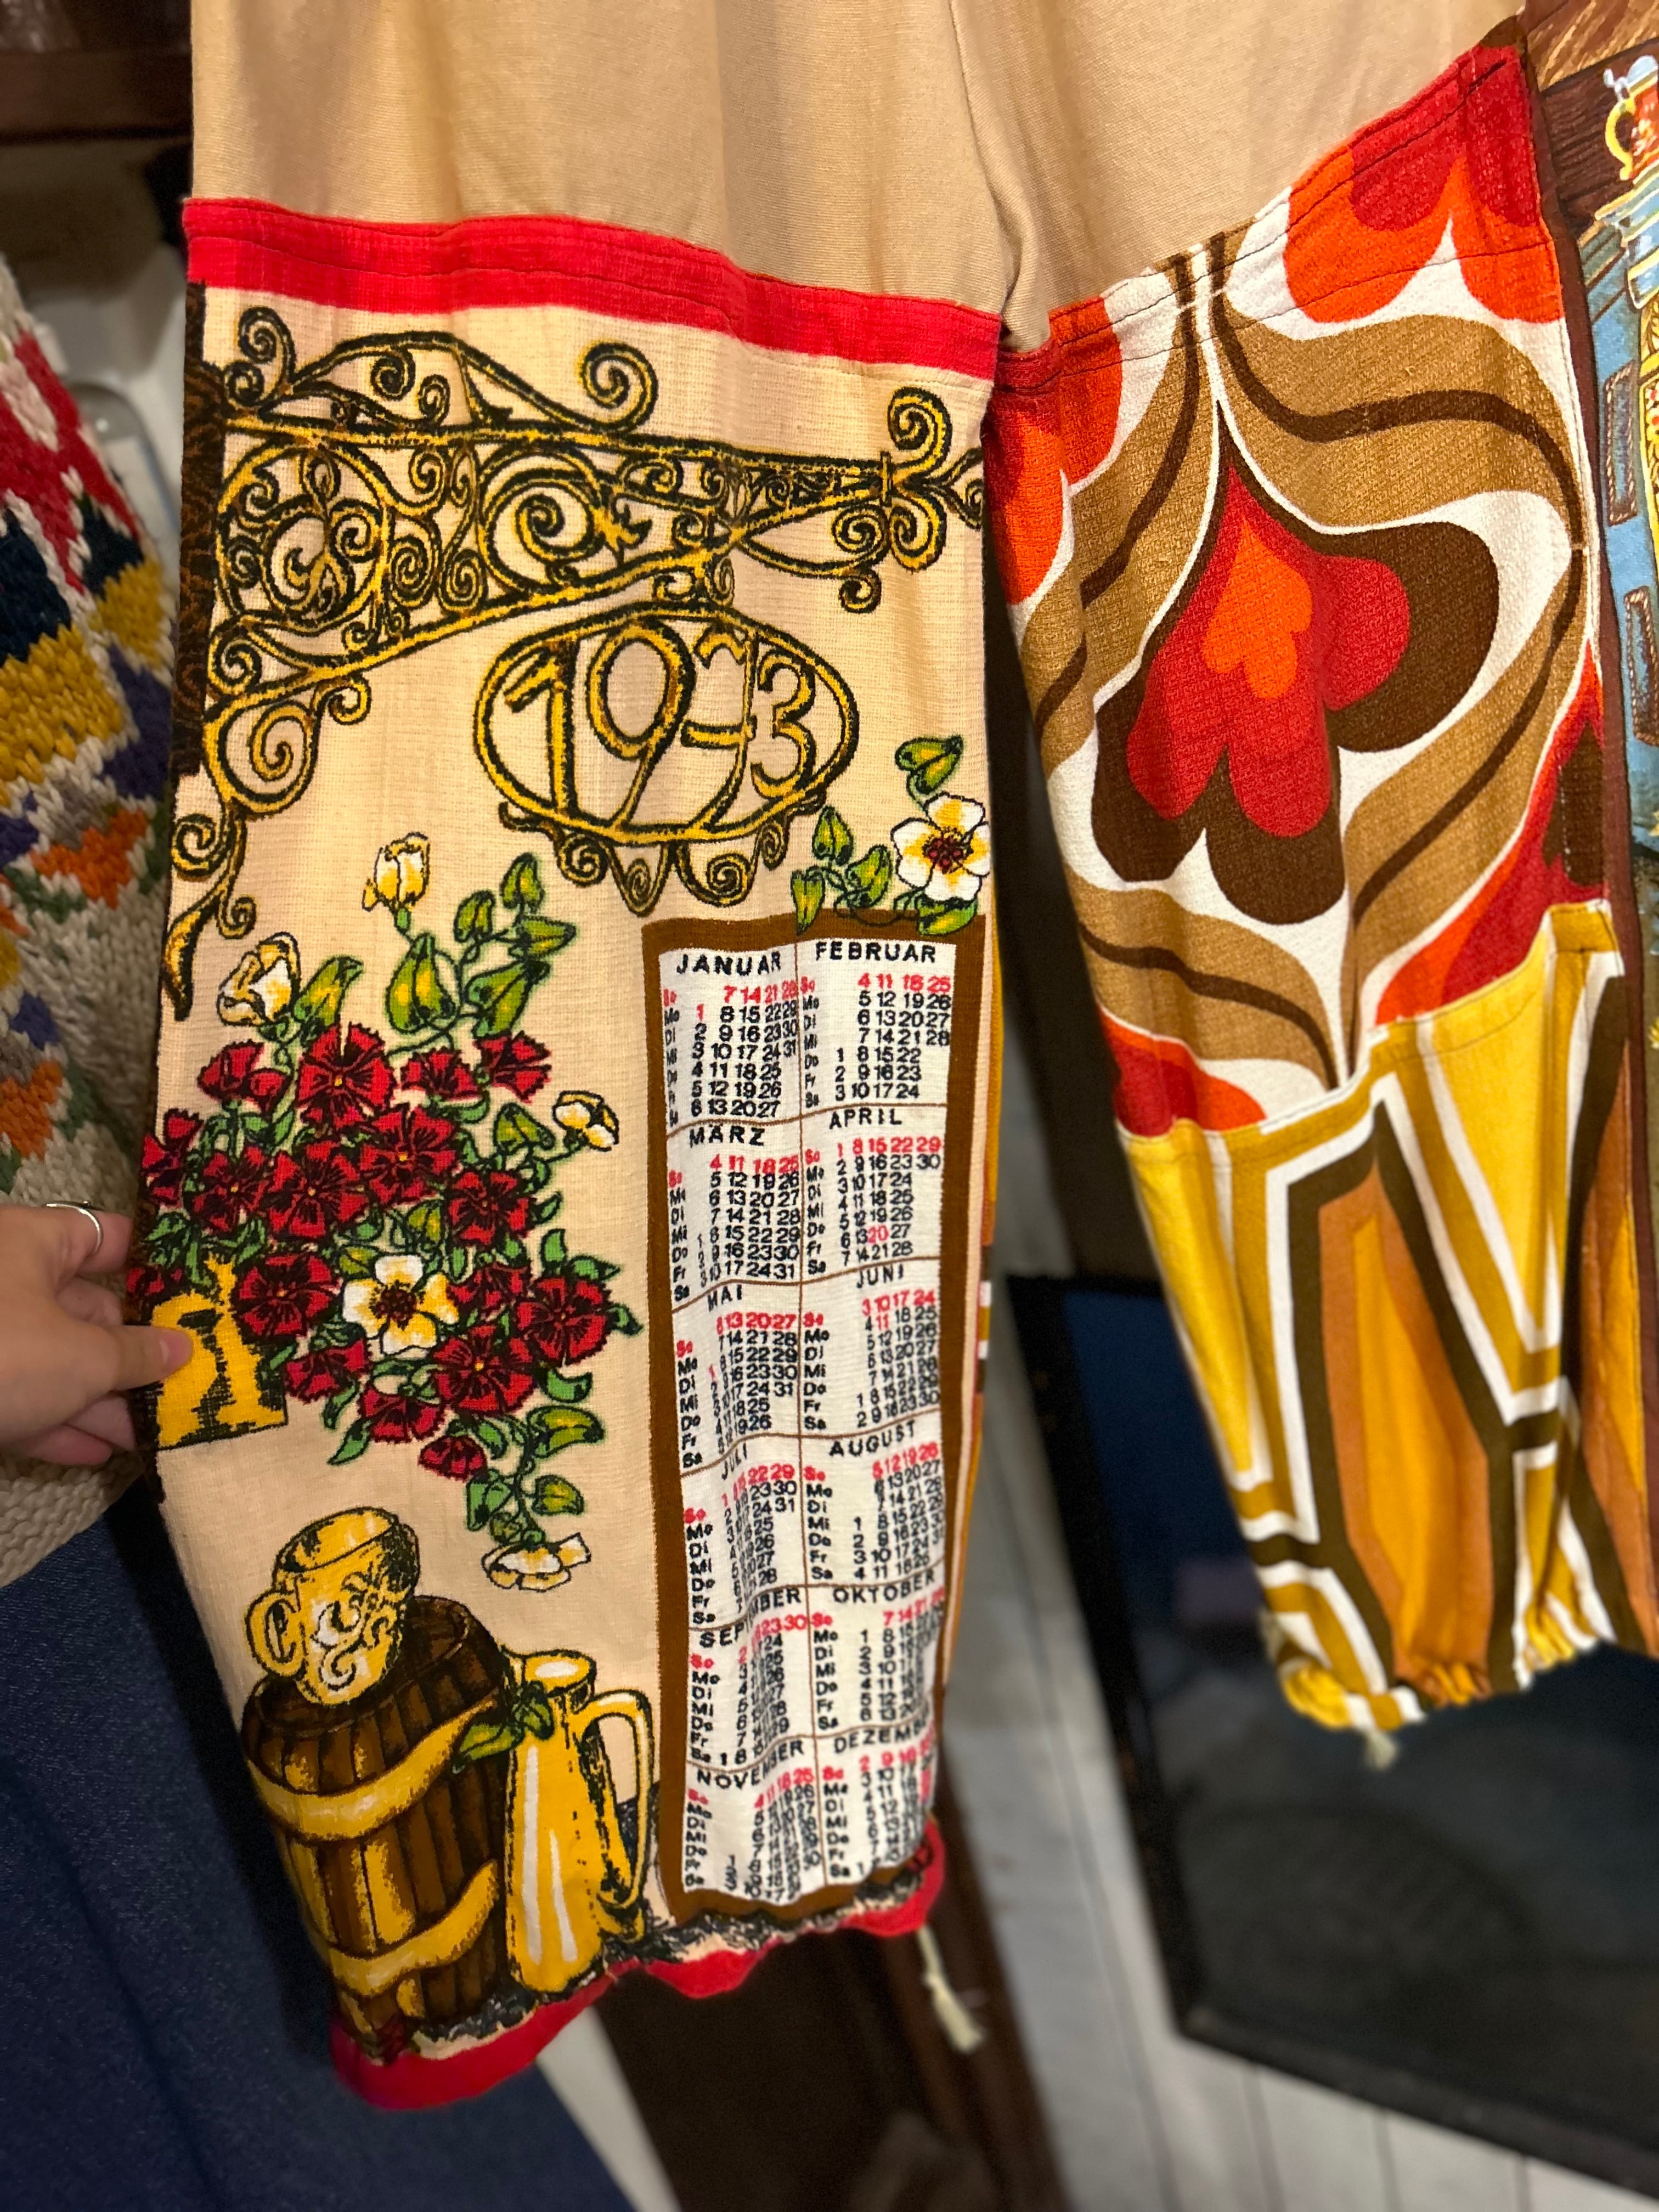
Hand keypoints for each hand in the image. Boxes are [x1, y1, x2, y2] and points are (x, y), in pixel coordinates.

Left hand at [0, 1207, 190, 1465]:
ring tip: (152, 1434)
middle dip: (134, 1355)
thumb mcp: (82, 1357)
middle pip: (85, 1310)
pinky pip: (20, 1396)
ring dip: (103, 1399)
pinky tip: (98, 1454)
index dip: (155, 1267)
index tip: (198, 1301)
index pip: (107, 1238)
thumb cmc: (1, 1355)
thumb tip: (182, 1348)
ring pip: (54, 1360)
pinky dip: (57, 1421)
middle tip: (185, 1386)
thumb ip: (138, 1354)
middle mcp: (6, 1279)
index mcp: (32, 1242)